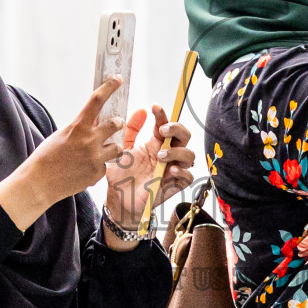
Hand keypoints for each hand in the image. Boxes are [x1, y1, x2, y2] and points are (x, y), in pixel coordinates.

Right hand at [5, 76, 127, 219]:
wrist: (39, 183)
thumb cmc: (46, 157)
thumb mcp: (62, 135)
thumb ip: (80, 128)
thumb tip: (94, 123)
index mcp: (78, 127)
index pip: (97, 100)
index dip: (109, 86)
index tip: (118, 78)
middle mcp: (90, 140)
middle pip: (116, 124)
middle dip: (117, 123)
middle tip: (116, 123)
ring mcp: (95, 158)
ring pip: (117, 148)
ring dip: (111, 147)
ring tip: (99, 151)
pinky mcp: (97, 173)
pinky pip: (105, 165)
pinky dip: (97, 166)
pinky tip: (84, 169)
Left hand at [105, 105, 196, 228]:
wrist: (118, 199)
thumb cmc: (121, 175)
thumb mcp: (122, 150)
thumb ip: (131, 131)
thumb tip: (141, 110)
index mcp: (155, 143)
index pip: (165, 124)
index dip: (163, 115)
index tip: (155, 107)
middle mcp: (167, 154)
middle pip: (184, 135)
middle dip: (177, 128)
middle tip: (162, 130)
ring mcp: (173, 169)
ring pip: (189, 155)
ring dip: (177, 151)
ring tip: (160, 156)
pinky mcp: (175, 185)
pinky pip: (188, 176)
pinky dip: (182, 171)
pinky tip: (170, 170)